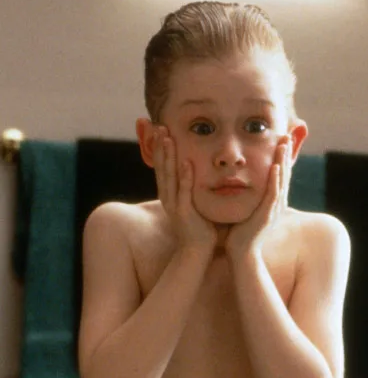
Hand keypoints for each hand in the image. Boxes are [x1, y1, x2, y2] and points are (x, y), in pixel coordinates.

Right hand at [152, 126, 216, 254]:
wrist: (198, 252)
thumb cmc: (200, 228)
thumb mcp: (193, 203)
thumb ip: (193, 189)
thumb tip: (198, 174)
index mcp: (170, 194)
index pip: (163, 167)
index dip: (160, 148)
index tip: (160, 130)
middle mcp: (168, 197)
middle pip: (162, 167)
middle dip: (160, 146)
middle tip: (158, 125)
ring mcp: (174, 204)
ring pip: (169, 175)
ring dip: (168, 155)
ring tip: (167, 137)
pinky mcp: (184, 212)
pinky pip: (184, 191)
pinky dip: (185, 176)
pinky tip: (186, 162)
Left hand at [225, 136, 291, 258]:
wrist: (242, 254)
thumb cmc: (241, 233)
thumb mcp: (247, 209)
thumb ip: (248, 197)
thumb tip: (241, 184)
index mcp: (272, 200)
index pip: (279, 174)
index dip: (282, 157)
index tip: (282, 140)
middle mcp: (276, 202)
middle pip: (284, 173)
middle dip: (286, 154)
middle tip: (288, 135)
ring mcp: (273, 208)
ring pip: (281, 180)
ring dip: (283, 161)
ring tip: (284, 145)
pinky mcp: (267, 214)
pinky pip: (273, 194)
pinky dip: (275, 180)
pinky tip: (276, 167)